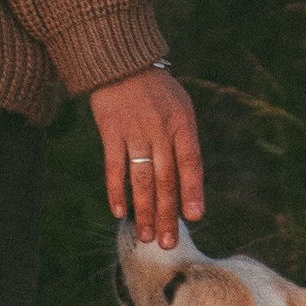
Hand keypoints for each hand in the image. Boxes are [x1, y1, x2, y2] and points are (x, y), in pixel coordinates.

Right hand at [88, 68, 203, 249]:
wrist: (122, 62)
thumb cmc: (157, 91)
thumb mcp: (181, 108)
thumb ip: (185, 143)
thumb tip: (188, 186)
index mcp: (183, 124)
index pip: (191, 163)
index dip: (192, 191)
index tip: (194, 218)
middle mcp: (160, 130)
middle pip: (166, 179)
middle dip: (167, 214)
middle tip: (167, 242)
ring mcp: (134, 131)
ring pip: (141, 179)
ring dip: (144, 210)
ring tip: (145, 236)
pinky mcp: (110, 131)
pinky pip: (114, 166)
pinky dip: (116, 190)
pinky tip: (119, 212)